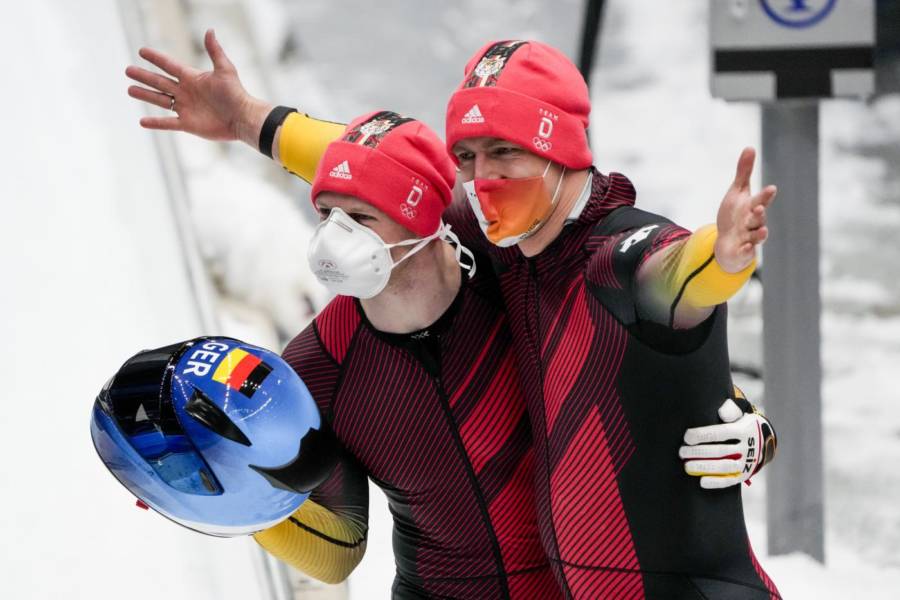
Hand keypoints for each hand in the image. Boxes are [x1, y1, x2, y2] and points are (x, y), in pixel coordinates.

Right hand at [125, 29, 270, 143]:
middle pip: (160, 82)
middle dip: (144, 76)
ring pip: (160, 100)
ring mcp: (186, 108)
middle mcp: (186, 92)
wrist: (242, 118)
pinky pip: (168, 123)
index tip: (142, 51)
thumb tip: (210, 30)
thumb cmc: (236, 93)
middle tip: (128, 70)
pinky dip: (155, 123)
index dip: (156, 59)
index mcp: (193, 78)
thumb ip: (214, 51)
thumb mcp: (225, 69)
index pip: (169, 66)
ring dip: (145, 95)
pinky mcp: (188, 124)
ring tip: (129, 89)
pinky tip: (142, 121)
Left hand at [679, 395, 776, 488]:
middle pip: (720, 451)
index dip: (703, 435)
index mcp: (744, 430)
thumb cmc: (742, 424)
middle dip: (699, 452)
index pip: (721, 433)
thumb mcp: (740, 413)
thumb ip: (730, 410)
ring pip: (724, 467)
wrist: (763, 442)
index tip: (687, 437)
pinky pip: (729, 481)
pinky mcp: (743, 475)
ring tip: (687, 466)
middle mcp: (747, 448)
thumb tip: (722, 413)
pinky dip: (715, 482)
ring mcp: (746, 463)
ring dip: (704, 467)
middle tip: (681, 452)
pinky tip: (701, 481)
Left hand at [714, 147, 776, 272]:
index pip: (761, 200)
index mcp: (753, 207)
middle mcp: (754, 223)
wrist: (728, 242)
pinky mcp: (743, 252)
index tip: (771, 188)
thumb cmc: (735, 214)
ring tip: (760, 230)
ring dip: (758, 233)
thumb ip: (744, 173)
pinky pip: (746, 252)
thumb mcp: (737, 193)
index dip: (766, 195)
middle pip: (759, 218)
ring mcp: (749, 238)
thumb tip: (750, 147)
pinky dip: (747, 250)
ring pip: (756, 236)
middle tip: (759, 208)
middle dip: (760, 213)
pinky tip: (745, 247)